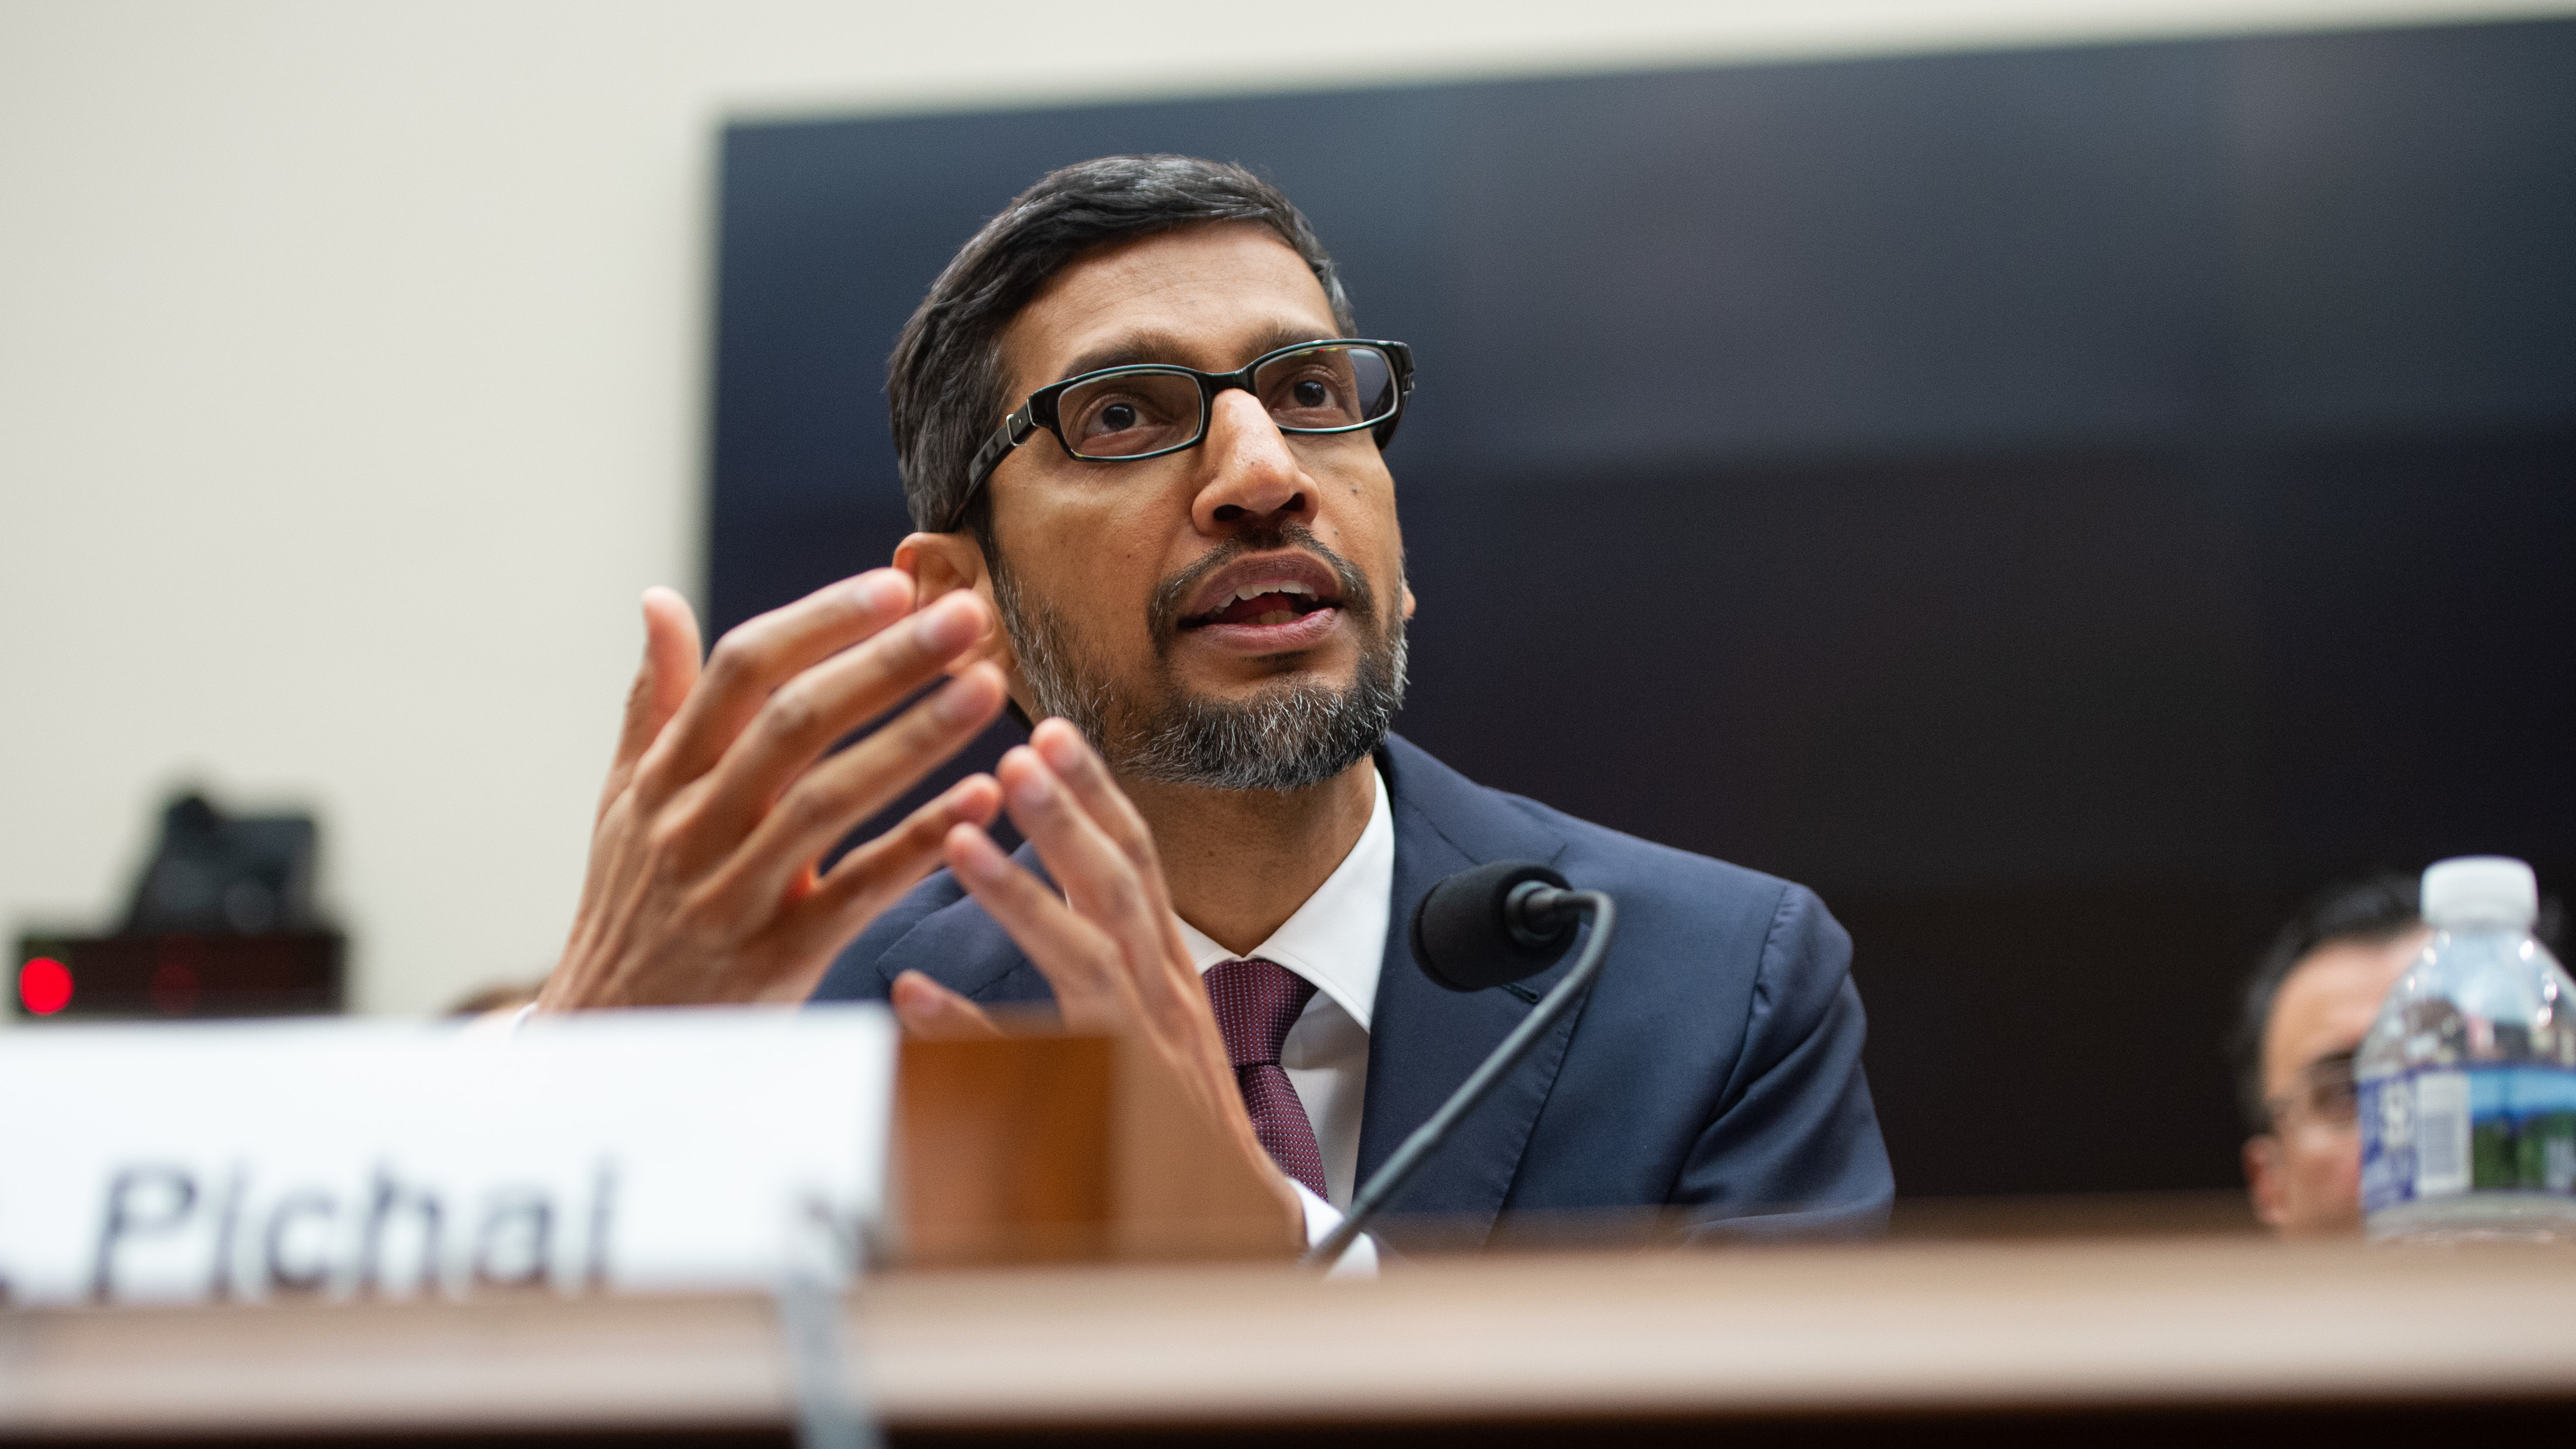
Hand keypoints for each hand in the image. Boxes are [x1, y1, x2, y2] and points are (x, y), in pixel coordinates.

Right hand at [539, 572, 1007, 1010]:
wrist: (607, 1041)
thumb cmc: (632, 906)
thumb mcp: (623, 805)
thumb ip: (653, 704)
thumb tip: (658, 600)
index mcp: (662, 777)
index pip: (740, 671)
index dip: (820, 621)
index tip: (895, 581)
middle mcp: (691, 827)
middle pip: (794, 724)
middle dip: (885, 662)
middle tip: (966, 615)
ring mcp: (731, 895)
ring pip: (828, 801)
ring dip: (914, 739)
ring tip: (989, 688)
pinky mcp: (774, 960)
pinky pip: (857, 892)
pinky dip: (919, 842)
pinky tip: (983, 798)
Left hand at [888, 720, 1304, 1234]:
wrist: (1236, 1226)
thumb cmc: (1178, 1124)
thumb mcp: (1142, 1025)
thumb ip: (1088, 961)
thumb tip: (1010, 897)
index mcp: (1167, 970)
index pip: (1136, 863)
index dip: (1097, 795)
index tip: (1052, 731)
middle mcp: (1165, 1000)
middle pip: (1122, 889)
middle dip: (1071, 815)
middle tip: (1019, 749)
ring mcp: (1146, 1055)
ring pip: (1089, 960)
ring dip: (1025, 897)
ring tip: (964, 841)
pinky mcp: (1119, 1117)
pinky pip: (1042, 1073)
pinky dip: (977, 1032)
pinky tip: (915, 999)